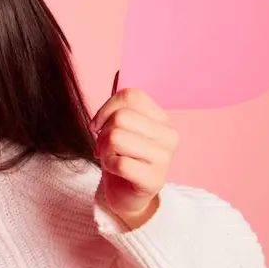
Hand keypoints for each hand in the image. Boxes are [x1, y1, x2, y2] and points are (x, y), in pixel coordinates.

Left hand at [91, 80, 178, 228]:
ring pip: (117, 137)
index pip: (130, 95)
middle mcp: (169, 136)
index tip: (99, 125)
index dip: (106, 108)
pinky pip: (119, 162)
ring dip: (104, 149)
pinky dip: (109, 166)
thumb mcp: (122, 128)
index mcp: (162, 118)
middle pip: (121, 117)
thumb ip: (123, 103)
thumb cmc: (123, 157)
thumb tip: (122, 72)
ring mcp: (165, 159)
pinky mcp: (154, 180)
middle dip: (102, 132)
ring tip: (109, 157)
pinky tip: (116, 171)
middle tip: (103, 146)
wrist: (128, 196)